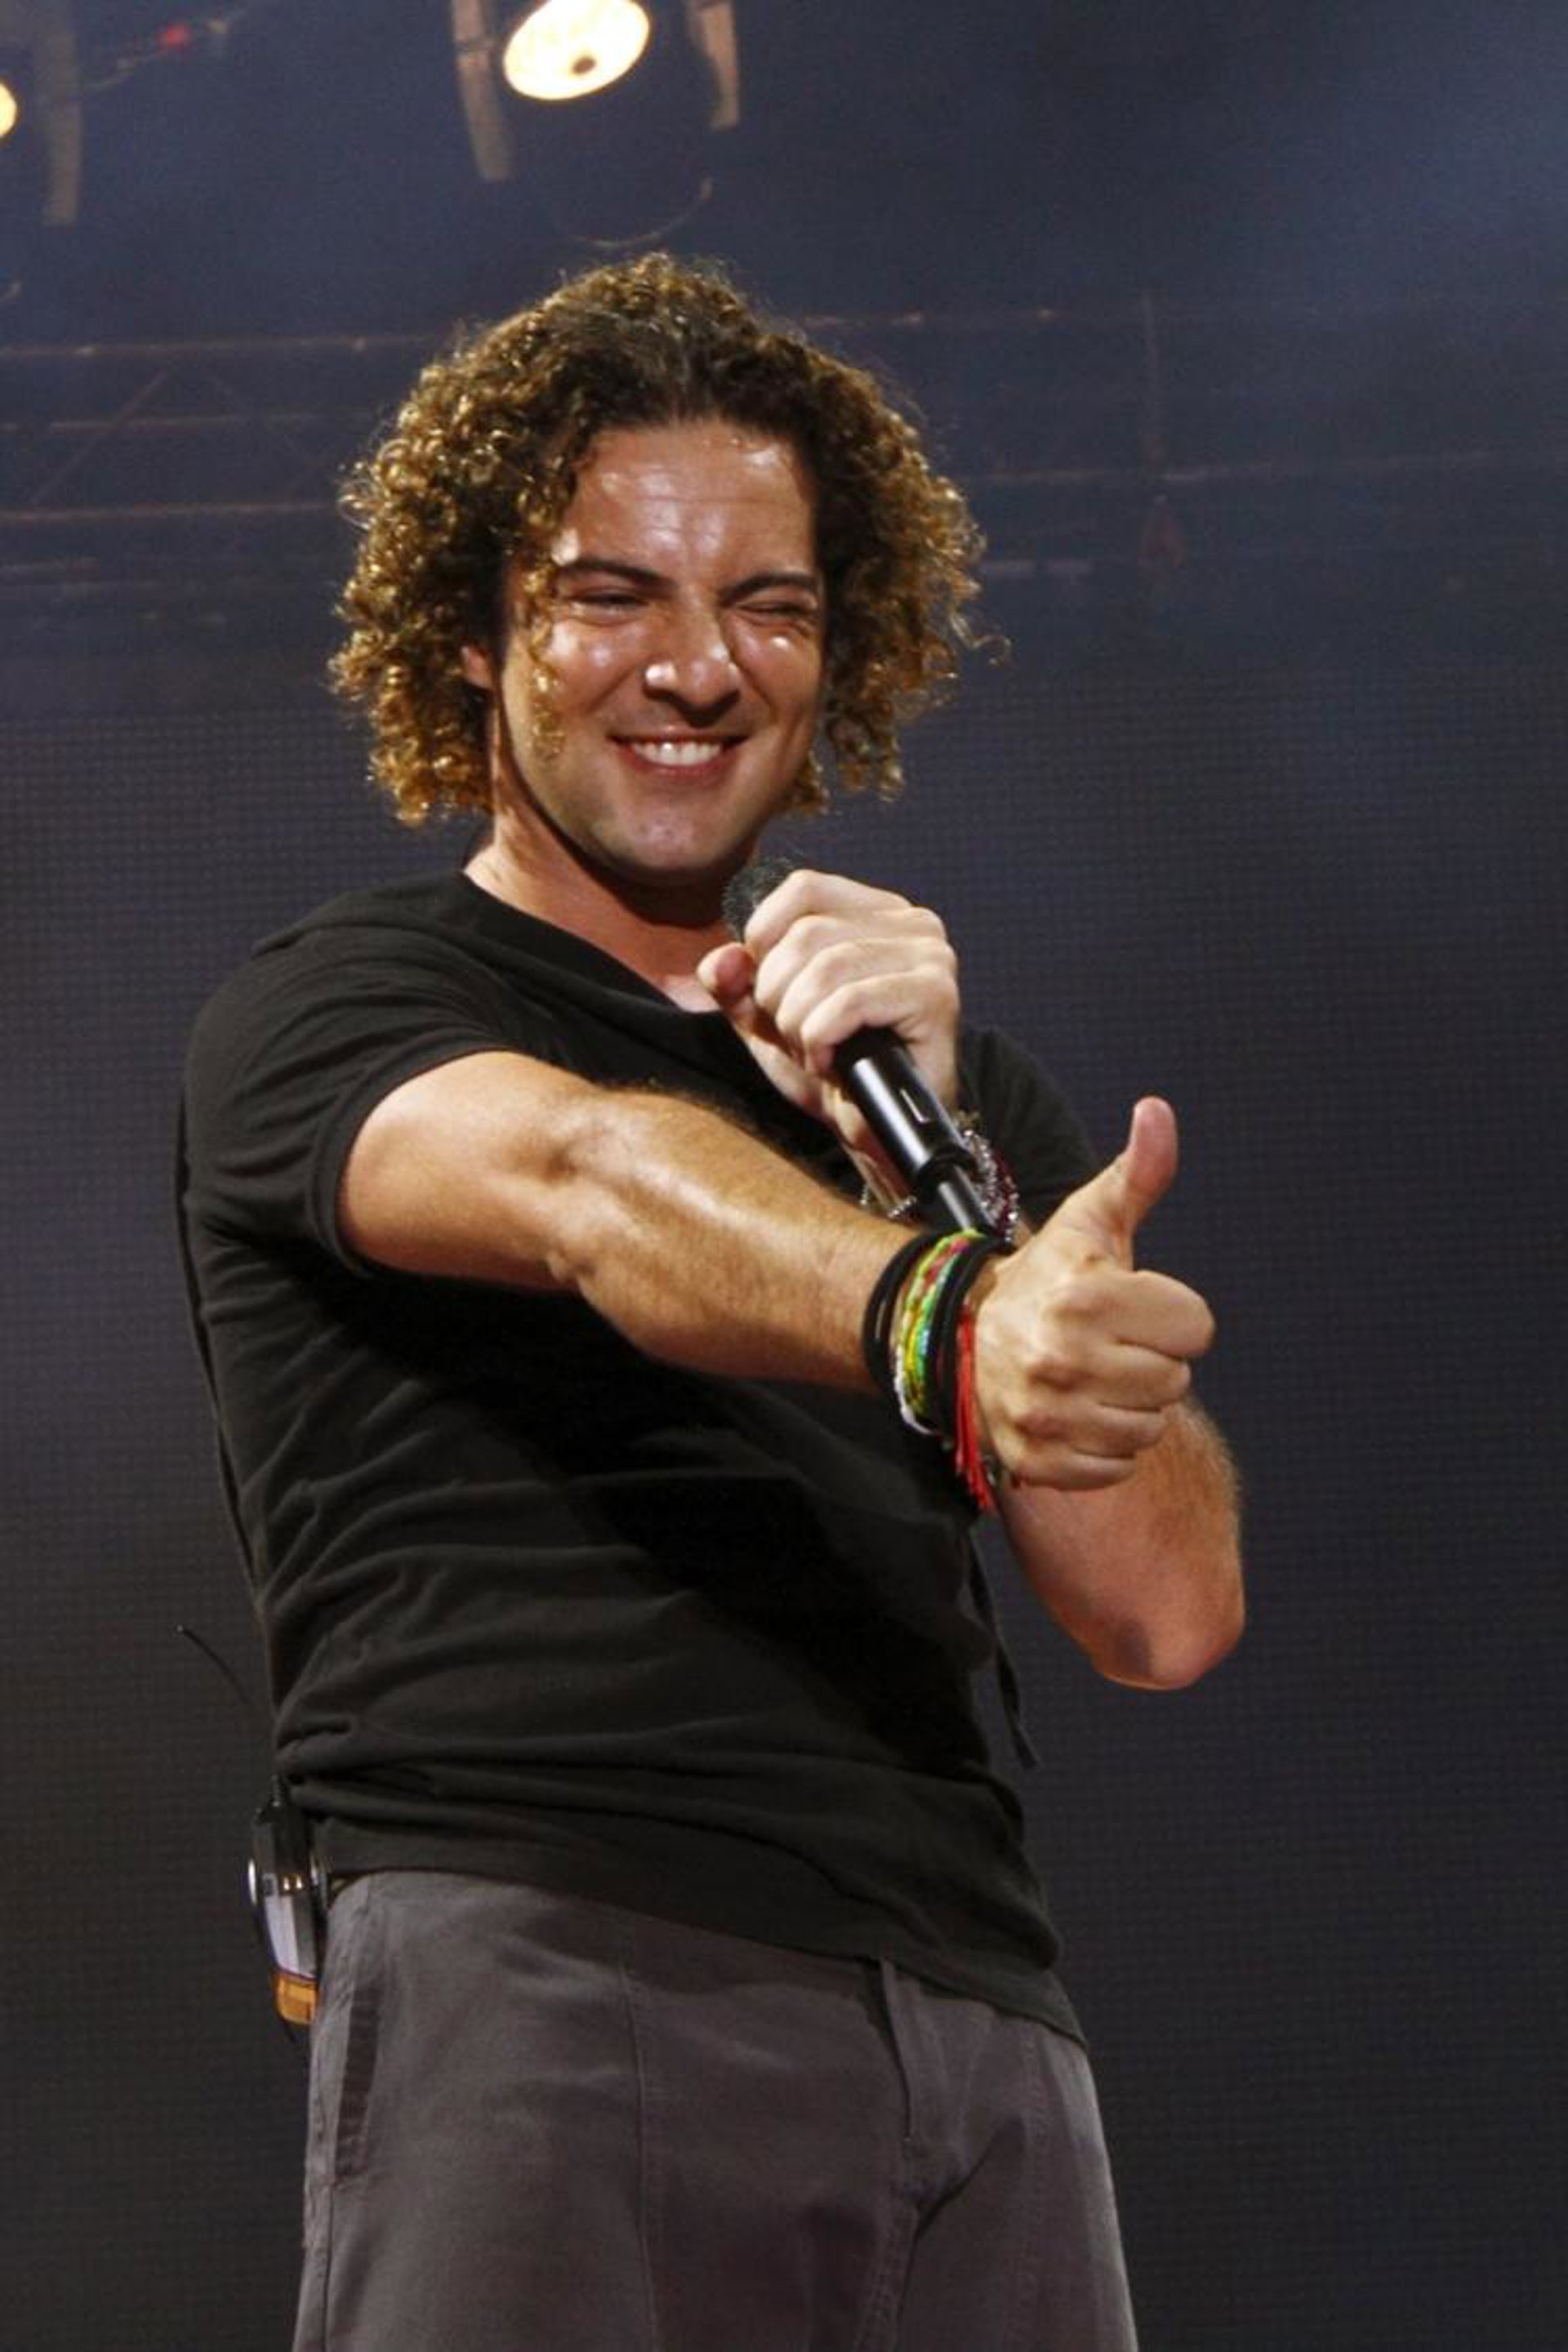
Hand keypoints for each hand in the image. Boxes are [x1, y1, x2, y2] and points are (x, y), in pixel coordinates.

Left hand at [696, 869, 960, 1161]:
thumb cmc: (831, 1070)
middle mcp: (913, 923)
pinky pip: (850, 1002)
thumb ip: (736, 985)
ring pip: (826, 967)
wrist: (875, 1134)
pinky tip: (830, 1064)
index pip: (803, 889)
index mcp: (875, 913)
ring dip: (799, 1023)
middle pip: (807, 933)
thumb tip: (721, 960)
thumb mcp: (768, 1021)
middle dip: (778, 995)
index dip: (765, 939)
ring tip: (813, 1052)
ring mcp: (930, 958)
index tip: (770, 994)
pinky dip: (822, 1038)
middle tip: (795, 1037)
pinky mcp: (936, 997)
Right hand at [974, 1097, 1214, 1490]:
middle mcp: (1063, 1357)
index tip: (1134, 1307)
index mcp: (1088, 1296)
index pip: (1198, 1328)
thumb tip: (1158, 1111)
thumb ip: (1138, 1172)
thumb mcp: (1091, 1220)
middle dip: (1151, 1361)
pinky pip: (1116, 1466)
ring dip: (1130, 1406)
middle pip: (1177, 1381)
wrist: (959, 1335)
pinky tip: (1076, 1412)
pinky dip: (1104, 1446)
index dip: (1172, 1315)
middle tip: (1109, 1343)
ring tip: (1093, 1377)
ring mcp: (1047, 1414)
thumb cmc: (1044, 1277)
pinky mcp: (1038, 1460)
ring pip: (1149, 1428)